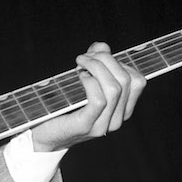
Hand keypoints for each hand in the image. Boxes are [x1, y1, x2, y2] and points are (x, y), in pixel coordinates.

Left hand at [29, 42, 145, 151]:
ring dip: (96, 67)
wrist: (44, 134)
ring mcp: (103, 125)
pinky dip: (90, 82)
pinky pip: (99, 100)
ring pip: (114, 88)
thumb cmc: (64, 106)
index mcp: (123, 109)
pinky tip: (80, 77)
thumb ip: (96, 63)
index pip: (137, 80)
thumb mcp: (84, 81)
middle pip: (126, 79)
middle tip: (83, 57)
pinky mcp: (86, 126)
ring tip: (79, 64)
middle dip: (105, 60)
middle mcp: (118, 119)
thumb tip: (102, 46)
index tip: (96, 55)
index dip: (119, 61)